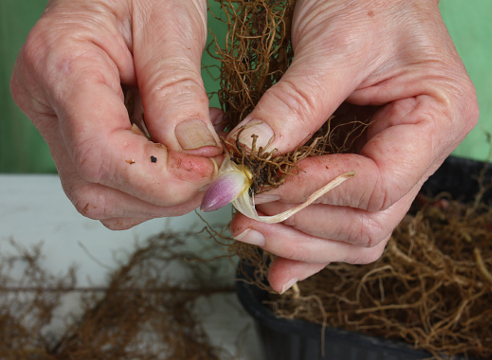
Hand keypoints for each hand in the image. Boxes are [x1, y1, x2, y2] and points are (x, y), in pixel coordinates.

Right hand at [11, 0, 222, 229]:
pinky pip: (114, 187)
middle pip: (96, 189)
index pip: (101, 153)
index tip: (211, 171)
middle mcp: (48, 104)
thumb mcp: (170, 24)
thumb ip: (178, 91)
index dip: (161, 177)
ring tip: (200, 161)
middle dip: (165, 194)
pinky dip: (157, 187)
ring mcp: (60, 126)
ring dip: (163, 195)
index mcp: (60, 64)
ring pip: (103, 199)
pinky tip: (183, 158)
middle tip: (213, 172)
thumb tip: (196, 154)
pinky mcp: (80, 138)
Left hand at [228, 0, 478, 292]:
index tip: (266, 183)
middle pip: (366, 223)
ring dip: (296, 240)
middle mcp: (416, 153)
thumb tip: (253, 153)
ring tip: (246, 230)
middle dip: (301, 226)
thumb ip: (298, 101)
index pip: (381, 184)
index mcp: (435, 120)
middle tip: (245, 216)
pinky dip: (305, 243)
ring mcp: (387, 164)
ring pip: (351, 233)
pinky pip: (337, 219)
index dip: (318, 190)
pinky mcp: (355, 166)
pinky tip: (276, 265)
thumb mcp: (336, 40)